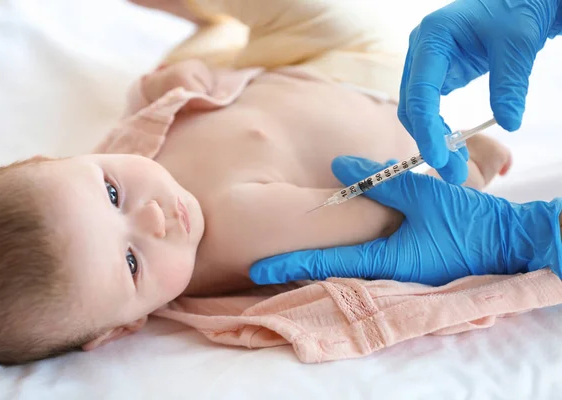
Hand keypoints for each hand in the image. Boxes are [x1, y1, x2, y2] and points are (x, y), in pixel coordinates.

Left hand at [250, 156, 561, 285]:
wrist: (505, 243)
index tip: (257, 269)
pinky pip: (362, 263)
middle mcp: (383, 271)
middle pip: (327, 269)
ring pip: (342, 267)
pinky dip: (340, 256)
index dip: (289, 264)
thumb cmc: (466, 222)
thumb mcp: (422, 194)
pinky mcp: (402, 267)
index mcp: (383, 258)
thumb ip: (379, 180)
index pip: (325, 262)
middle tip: (260, 259)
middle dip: (294, 265)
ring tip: (284, 250)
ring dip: (315, 260)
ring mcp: (392, 272)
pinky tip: (328, 245)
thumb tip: (339, 165)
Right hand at [399, 0, 561, 183]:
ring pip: (416, 108)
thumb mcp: (517, 44)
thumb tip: (509, 123)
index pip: (421, 91)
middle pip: (412, 104)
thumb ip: (510, 85)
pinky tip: (452, 145)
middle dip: (428, 139)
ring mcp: (424, 63)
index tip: (438, 158)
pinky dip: (437, 127)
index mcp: (432, 37)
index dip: (426, 127)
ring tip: (455, 165)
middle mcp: (420, 50)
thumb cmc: (516, 9)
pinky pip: (428, 105)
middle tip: (452, 172)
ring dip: (431, 137)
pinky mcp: (434, 72)